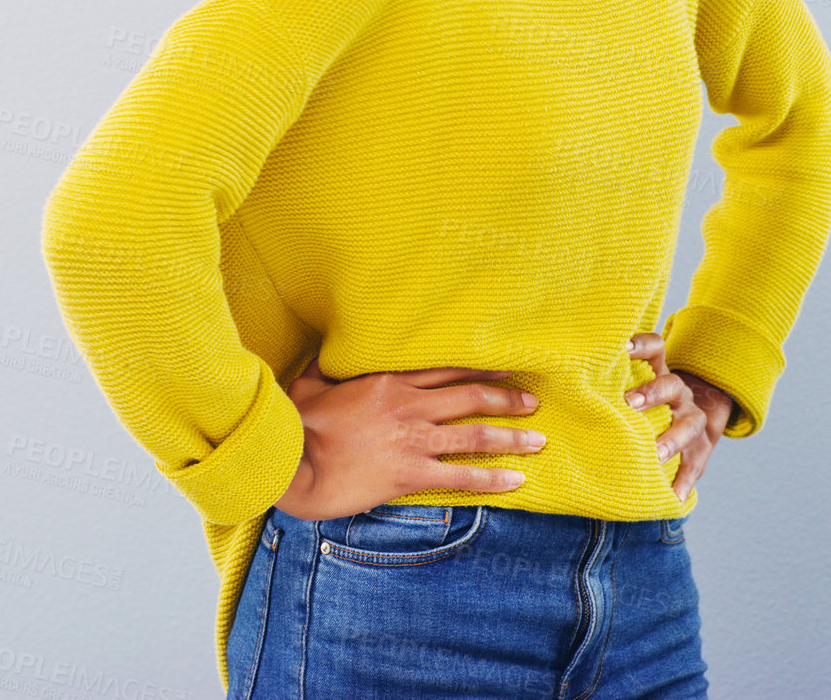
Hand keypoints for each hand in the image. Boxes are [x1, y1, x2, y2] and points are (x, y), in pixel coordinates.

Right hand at [274, 355, 545, 519]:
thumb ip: (332, 366)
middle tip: (533, 401)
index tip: (507, 367)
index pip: (447, 370)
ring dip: (510, 436)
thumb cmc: (297, 423)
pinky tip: (515, 480)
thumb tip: (330, 350)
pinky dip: (492, 477)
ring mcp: (412, 440)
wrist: (293, 463)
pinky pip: (460, 476)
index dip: (480, 368)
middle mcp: (409, 406)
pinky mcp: (409, 474)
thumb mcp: (313, 381)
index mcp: (389, 381)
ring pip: (474, 434)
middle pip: (470, 397)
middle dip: (506, 399)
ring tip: (537, 439)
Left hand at [626, 332, 735, 502]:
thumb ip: (610, 383)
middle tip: (630, 403)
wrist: (694, 426)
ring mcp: (692, 421)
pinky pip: (695, 465)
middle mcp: (679, 394)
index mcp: (659, 373)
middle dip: (652, 393)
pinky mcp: (700, 451)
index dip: (641, 345)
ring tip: (655, 454)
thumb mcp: (635, 387)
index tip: (622, 347)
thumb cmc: (647, 408)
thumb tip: (559, 382)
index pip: (655, 348)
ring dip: (672, 438)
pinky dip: (684, 480)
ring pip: (689, 423)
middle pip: (672, 385)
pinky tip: (674, 495)